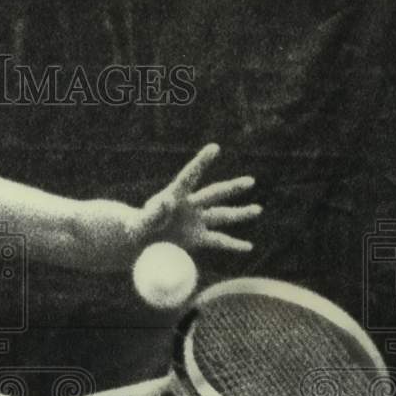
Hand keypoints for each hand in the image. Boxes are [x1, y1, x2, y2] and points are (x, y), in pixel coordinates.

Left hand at [140, 143, 260, 251]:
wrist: (140, 241)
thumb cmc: (137, 227)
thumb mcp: (141, 221)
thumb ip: (152, 212)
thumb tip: (166, 202)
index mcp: (175, 195)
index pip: (189, 176)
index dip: (201, 162)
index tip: (214, 148)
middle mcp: (190, 205)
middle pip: (214, 195)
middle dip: (231, 189)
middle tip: (250, 182)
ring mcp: (196, 221)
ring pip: (222, 215)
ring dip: (240, 214)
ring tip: (258, 209)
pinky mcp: (197, 238)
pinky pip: (218, 241)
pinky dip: (232, 245)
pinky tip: (248, 247)